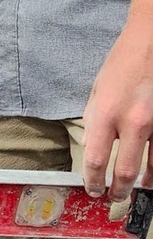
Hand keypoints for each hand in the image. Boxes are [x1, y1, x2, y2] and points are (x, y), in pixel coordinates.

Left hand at [81, 15, 152, 201]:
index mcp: (107, 114)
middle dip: (117, 191)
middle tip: (113, 197)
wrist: (150, 41)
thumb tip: (92, 150)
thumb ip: (94, 123)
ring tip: (138, 190)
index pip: (95, 160)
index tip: (92, 189)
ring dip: (144, 184)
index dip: (92, 181)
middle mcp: (133, 122)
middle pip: (124, 172)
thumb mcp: (97, 92)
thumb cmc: (123, 64)